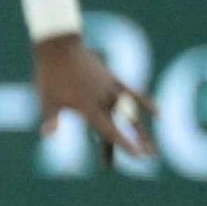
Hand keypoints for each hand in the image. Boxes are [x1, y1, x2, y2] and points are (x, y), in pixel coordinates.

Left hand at [34, 30, 151, 158]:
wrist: (60, 47)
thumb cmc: (50, 75)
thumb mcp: (46, 99)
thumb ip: (51, 118)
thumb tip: (48, 135)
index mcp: (88, 107)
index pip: (109, 131)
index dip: (124, 144)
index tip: (138, 156)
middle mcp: (104, 100)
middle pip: (122, 126)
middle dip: (135, 143)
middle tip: (147, 158)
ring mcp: (111, 89)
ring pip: (130, 115)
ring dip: (140, 132)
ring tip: (151, 149)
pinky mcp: (114, 79)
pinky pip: (134, 93)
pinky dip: (146, 103)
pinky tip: (159, 113)